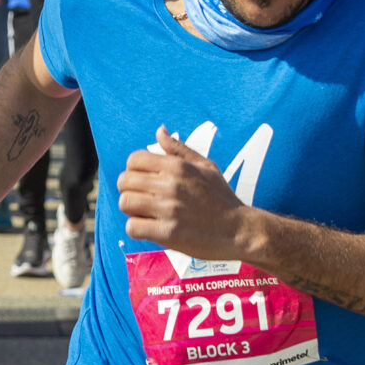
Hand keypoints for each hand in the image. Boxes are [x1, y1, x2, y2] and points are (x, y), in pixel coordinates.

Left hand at [117, 126, 251, 262]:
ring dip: (131, 210)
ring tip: (145, 214)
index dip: (133, 171)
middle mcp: (171, 185)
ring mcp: (169, 209)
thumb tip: (159, 130)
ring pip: (125, 203)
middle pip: (124, 181)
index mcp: (178, 167)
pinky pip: (132, 227)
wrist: (240, 231)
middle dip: (129, 190)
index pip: (134, 159)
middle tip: (142, 199)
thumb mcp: (206, 166)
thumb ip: (179, 149)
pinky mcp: (168, 233)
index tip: (142, 181)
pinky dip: (137, 229)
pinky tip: (150, 228)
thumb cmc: (222, 198)